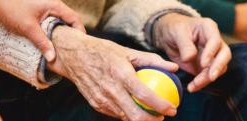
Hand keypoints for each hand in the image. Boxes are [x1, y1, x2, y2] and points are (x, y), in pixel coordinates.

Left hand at [0, 0, 84, 61]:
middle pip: (69, 21)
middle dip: (71, 36)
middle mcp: (53, 4)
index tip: (80, 47)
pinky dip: (51, 31)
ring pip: (59, 22)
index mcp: (55, 5)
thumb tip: (52, 58)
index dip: (80, 33)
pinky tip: (48, 42)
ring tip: (61, 49)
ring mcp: (45, 6)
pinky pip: (50, 21)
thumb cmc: (11, 9)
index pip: (75, 19)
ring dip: (60, 34)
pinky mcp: (38, 10)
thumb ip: (42, 43)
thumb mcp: (28, 28)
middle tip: (71, 51)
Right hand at [49, 26, 178, 120]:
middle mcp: (110, 89)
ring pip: (125, 117)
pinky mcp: (95, 104)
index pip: (144, 95)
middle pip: (135, 115)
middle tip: (162, 116)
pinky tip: (133, 108)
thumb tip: (174, 67)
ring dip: (140, 119)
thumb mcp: (127, 51)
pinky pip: (115, 113)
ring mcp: (101, 99)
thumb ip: (152, 60)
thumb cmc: (102, 51)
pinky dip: (126, 113)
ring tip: (150, 114)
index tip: (172, 109)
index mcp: (120, 73)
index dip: (161, 105)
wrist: (73, 55)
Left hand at [153, 13, 231, 91]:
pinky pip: (208, 76)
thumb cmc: (174, 29)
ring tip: (194, 85)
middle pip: (224, 55)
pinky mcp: (206, 66)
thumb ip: (184, 45)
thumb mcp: (176, 33)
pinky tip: (192, 87)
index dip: (211, 52)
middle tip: (210, 77)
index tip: (203, 63)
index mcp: (209, 28)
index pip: (215, 40)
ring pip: (218, 68)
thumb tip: (190, 59)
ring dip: (208, 78)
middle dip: (218, 67)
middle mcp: (214, 41)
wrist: (167, 35)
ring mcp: (212, 54)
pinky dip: (201, 83)